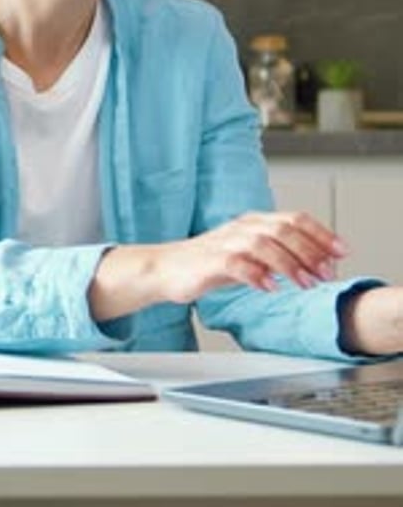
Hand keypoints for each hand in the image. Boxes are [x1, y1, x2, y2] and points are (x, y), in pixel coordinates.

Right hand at [89, 211, 347, 322]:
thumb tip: (313, 264)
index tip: (342, 251)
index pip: (293, 218)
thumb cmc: (206, 264)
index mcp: (252, 222)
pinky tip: (270, 287)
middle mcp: (241, 228)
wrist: (164, 269)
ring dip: (289, 263)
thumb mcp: (247, 257)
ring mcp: (224, 243)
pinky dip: (257, 274)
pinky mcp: (209, 262)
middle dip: (311, 250)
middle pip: (283, 229)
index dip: (321, 233)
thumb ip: (275, 256)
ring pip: (264, 243)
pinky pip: (237, 264)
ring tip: (306, 283)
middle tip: (327, 272)